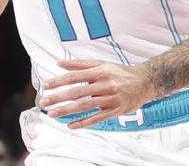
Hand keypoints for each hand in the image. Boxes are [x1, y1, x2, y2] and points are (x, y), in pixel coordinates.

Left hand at [39, 59, 155, 128]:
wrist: (145, 81)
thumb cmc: (120, 72)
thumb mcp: (102, 64)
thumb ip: (80, 64)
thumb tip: (59, 63)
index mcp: (100, 71)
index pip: (75, 76)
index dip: (59, 81)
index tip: (46, 85)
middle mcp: (105, 84)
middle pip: (78, 92)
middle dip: (59, 97)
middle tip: (44, 102)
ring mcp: (111, 99)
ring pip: (85, 106)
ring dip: (67, 110)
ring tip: (52, 113)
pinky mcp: (116, 110)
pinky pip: (97, 118)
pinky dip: (83, 122)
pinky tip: (70, 125)